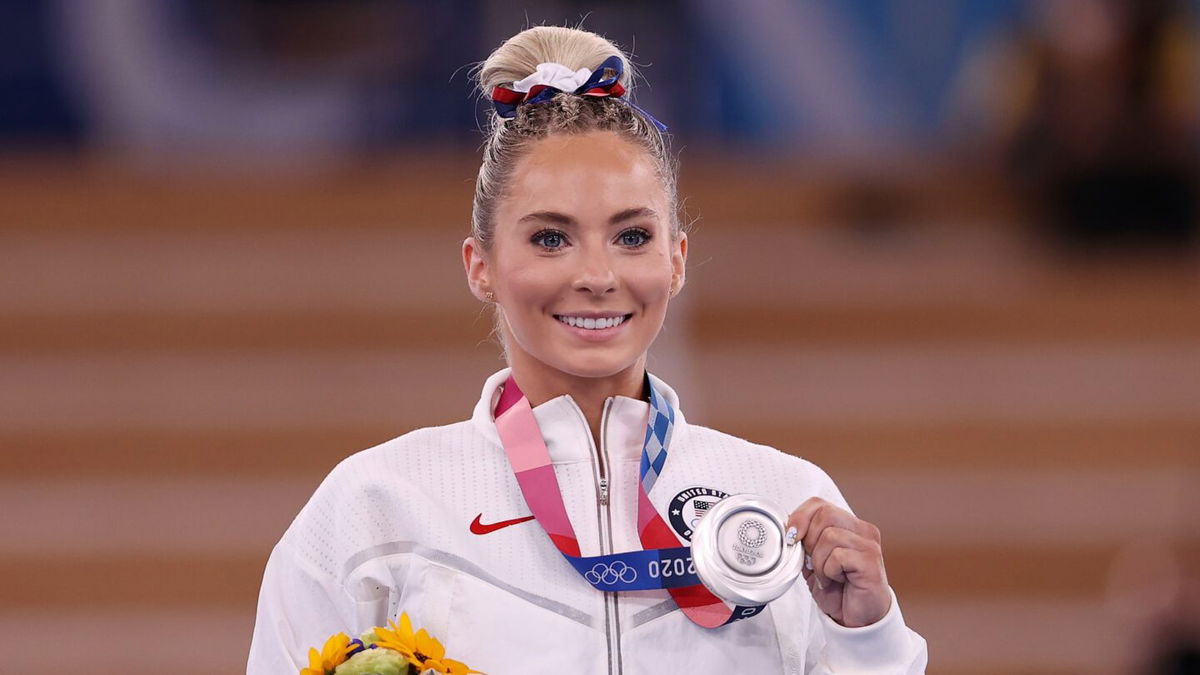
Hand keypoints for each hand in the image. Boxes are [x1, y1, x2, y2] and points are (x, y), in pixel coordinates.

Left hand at [787, 497, 890, 626]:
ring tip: (827, 576)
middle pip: (824, 514)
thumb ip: (805, 541)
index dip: (799, 516)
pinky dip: (829, 571)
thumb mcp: (814, 560)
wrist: (857, 619)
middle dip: (809, 541)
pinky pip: (838, 556)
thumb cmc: (838, 590)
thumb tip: (789, 528)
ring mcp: (869, 545)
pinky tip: (835, 581)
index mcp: (848, 525)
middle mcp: (862, 530)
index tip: (792, 537)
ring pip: (829, 536)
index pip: (819, 504)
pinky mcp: (871, 561)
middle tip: (814, 563)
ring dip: (819, 561)